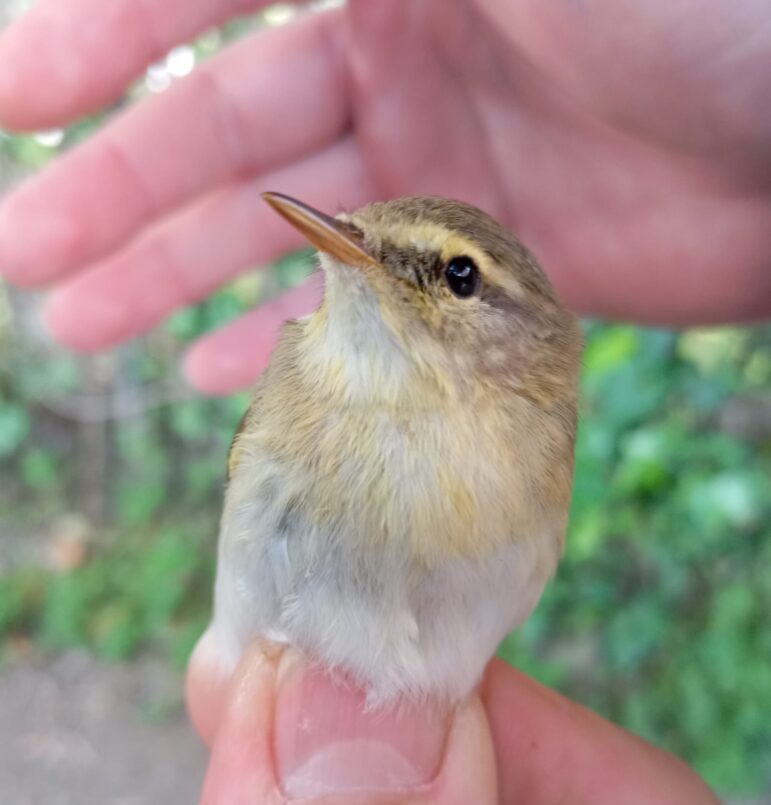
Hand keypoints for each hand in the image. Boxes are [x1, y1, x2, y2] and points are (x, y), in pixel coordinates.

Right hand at [1, 0, 769, 392]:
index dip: (101, 41)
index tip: (14, 103)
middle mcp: (399, 61)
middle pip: (223, 133)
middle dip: (118, 191)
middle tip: (24, 260)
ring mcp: (438, 179)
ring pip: (276, 235)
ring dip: (174, 278)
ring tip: (78, 327)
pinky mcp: (480, 279)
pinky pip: (360, 319)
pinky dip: (287, 344)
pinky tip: (214, 377)